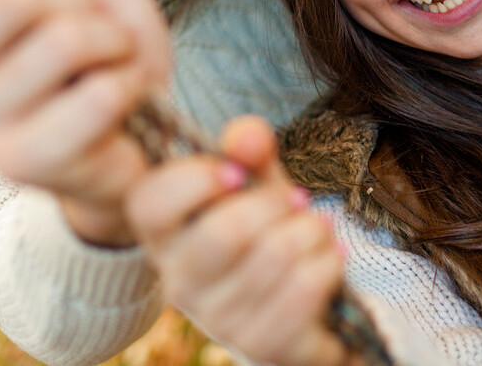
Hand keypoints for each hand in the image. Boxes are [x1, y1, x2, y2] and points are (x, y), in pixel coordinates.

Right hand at [0, 0, 170, 246]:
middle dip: (84, 6)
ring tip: (107, 70)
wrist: (137, 135)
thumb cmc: (105, 47)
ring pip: (64, 40)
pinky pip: (98, 95)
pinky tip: (119, 108)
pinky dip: (129, 89)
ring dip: (113, 49)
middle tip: (94, 39)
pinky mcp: (17, 161)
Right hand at [126, 116, 353, 365]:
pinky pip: (303, 290)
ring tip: (318, 228)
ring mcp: (218, 322)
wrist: (298, 302)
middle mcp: (179, 284)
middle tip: (297, 199)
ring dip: (311, 231)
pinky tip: (330, 256)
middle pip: (222, 235)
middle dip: (274, 205)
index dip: (195, 179)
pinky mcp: (261, 345)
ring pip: (273, 257)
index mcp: (164, 237)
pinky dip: (328, 262)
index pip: (151, 204)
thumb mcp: (254, 182)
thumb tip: (250, 138)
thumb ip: (247, 150)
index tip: (236, 173)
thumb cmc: (264, 230)